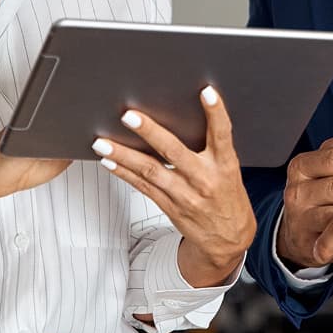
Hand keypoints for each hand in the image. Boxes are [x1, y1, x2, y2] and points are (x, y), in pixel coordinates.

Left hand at [94, 87, 255, 286]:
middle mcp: (204, 179)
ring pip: (150, 171)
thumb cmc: (228, 198)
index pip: (222, 135)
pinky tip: (109, 162)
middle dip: (150, 132)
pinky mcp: (170, 206)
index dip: (216, 113)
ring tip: (103, 143)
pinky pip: (143, 187)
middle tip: (129, 116)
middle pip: (174, 152)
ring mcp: (185, 195)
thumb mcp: (230, 171)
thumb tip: (186, 118)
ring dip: (123, 155)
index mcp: (225, 165)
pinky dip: (124, 173)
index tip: (207, 92)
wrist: (228, 239)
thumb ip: (214, 148)